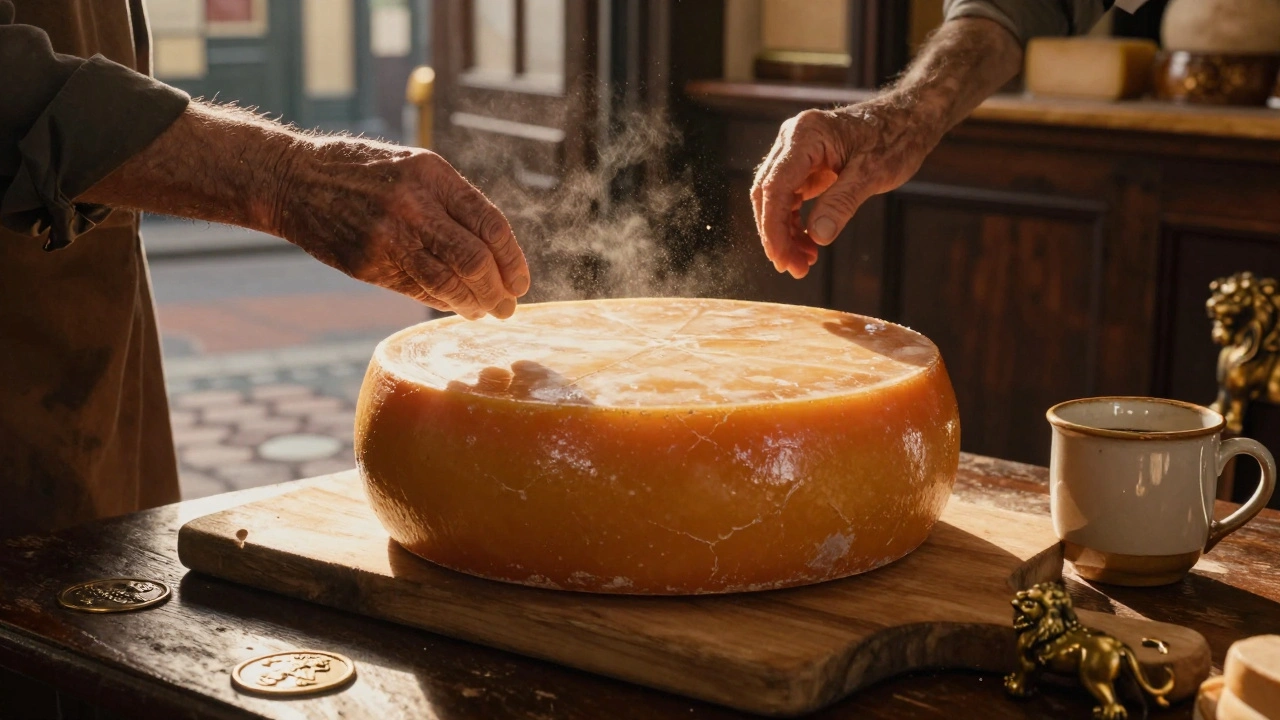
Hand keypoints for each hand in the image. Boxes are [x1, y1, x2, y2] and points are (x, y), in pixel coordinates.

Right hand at [277, 141, 529, 319]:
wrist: (293, 180)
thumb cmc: (362, 175)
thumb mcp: (412, 169)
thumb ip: (451, 204)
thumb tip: (495, 257)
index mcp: (432, 174)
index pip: (491, 224)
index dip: (512, 260)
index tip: (521, 282)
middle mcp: (414, 203)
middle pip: (476, 259)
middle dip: (498, 290)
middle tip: (507, 307)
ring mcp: (389, 234)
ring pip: (449, 282)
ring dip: (473, 304)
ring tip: (484, 312)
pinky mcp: (368, 262)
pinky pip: (418, 290)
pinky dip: (442, 301)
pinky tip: (452, 305)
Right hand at [751, 98, 941, 278]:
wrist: (908, 121)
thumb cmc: (895, 139)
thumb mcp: (872, 173)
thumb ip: (842, 203)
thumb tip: (818, 237)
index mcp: (806, 135)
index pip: (775, 186)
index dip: (773, 226)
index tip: (781, 257)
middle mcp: (793, 140)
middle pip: (768, 194)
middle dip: (777, 235)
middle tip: (793, 268)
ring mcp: (796, 153)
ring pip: (776, 200)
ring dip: (785, 234)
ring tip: (803, 262)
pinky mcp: (804, 166)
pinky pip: (790, 199)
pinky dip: (796, 224)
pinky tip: (809, 244)